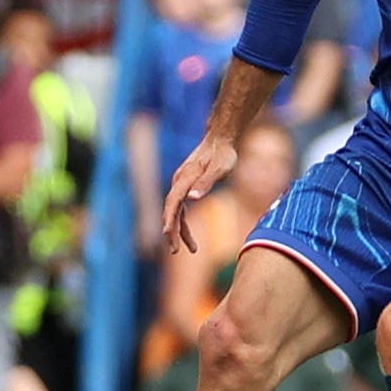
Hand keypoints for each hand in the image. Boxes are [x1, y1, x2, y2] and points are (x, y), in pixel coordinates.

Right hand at [162, 137, 236, 252]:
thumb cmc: (223, 154)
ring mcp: (181, 184)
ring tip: (191, 249)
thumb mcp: (220, 169)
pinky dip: (182, 222)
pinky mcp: (185, 186)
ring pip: (175, 211)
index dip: (169, 219)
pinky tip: (188, 234)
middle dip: (172, 231)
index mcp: (185, 178)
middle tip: (175, 250)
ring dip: (179, 230)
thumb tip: (192, 198)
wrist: (220, 139)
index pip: (173, 203)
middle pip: (171, 210)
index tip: (168, 235)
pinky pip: (180, 208)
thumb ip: (205, 183)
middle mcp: (179, 182)